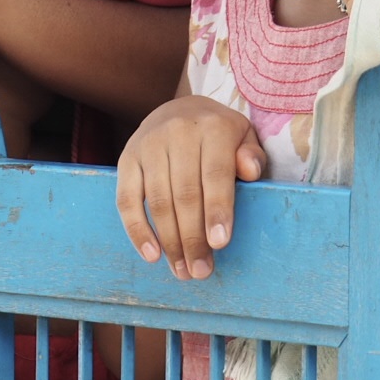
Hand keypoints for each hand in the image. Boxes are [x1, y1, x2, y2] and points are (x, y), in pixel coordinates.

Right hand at [115, 96, 266, 279]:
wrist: (179, 109)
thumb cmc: (219, 135)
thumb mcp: (245, 138)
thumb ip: (253, 155)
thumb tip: (250, 171)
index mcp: (213, 127)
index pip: (215, 174)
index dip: (217, 210)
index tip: (219, 243)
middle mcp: (177, 132)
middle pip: (184, 193)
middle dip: (193, 237)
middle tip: (200, 271)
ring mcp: (148, 145)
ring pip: (157, 201)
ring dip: (169, 241)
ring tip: (182, 270)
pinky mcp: (127, 158)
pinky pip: (126, 199)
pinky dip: (137, 230)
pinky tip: (151, 254)